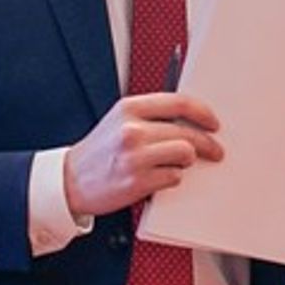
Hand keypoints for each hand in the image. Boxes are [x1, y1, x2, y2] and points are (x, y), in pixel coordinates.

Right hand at [64, 92, 223, 217]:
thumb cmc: (99, 152)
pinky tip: (160, 177)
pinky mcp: (138, 181)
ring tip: (178, 165)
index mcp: (129, 108)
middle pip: (188, 132)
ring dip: (186, 162)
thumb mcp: (119, 122)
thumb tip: (191, 120)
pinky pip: (175, 177)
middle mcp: (132, 129)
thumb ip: (150, 116)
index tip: (214, 123)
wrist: (70, 181)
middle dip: (207, 144)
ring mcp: (135, 156)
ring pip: (185, 154)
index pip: (180, 103)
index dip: (204, 113)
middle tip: (215, 151)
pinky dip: (172, 178)